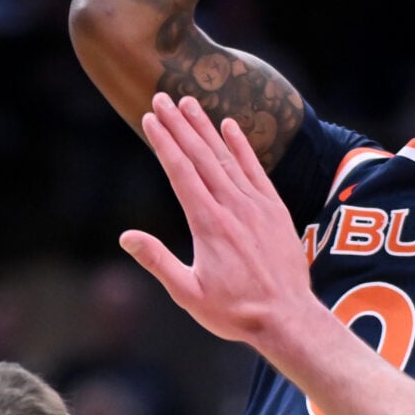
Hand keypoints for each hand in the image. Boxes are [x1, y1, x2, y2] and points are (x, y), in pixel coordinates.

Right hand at [121, 93, 327, 351]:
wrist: (288, 318)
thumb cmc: (235, 311)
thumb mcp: (188, 294)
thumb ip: (158, 261)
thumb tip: (126, 236)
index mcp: (208, 223)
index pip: (181, 172)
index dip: (164, 142)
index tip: (150, 117)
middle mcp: (232, 207)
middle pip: (201, 156)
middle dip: (179, 125)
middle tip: (162, 97)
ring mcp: (256, 205)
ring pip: (226, 158)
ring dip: (206, 128)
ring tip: (189, 103)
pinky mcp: (275, 209)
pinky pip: (256, 170)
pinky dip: (242, 146)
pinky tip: (229, 126)